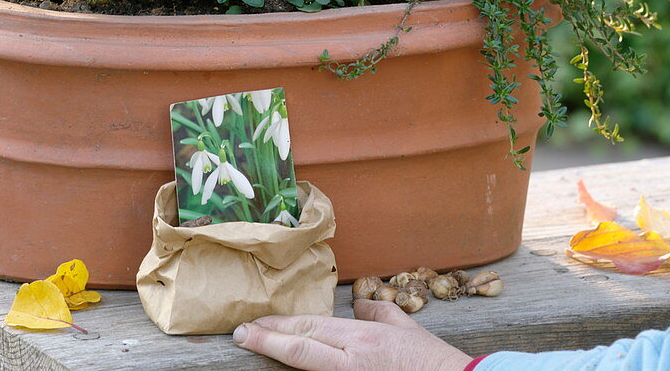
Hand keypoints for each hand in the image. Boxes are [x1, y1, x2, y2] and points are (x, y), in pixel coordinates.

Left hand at [232, 299, 472, 370]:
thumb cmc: (430, 360)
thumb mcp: (405, 327)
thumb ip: (377, 311)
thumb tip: (357, 304)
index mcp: (361, 338)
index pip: (309, 330)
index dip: (276, 328)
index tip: (251, 325)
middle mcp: (351, 361)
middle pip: (299, 350)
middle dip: (265, 341)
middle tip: (239, 335)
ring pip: (306, 368)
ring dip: (279, 357)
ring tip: (255, 346)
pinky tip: (289, 362)